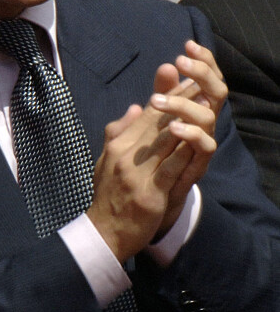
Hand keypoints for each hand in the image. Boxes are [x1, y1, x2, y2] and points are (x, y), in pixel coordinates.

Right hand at [87, 41, 225, 262]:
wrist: (103, 232)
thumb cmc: (107, 195)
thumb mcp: (108, 158)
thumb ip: (120, 132)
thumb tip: (136, 107)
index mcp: (118, 144)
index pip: (147, 114)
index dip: (169, 96)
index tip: (187, 79)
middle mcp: (126, 155)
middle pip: (159, 122)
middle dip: (183, 101)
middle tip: (203, 82)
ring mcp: (137, 174)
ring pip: (167, 141)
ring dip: (189, 121)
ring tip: (207, 105)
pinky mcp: (150, 194)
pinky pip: (172, 169)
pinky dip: (187, 152)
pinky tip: (201, 140)